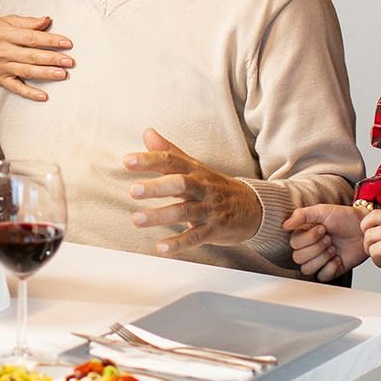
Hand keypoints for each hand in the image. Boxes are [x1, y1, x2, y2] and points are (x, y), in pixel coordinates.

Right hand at [0, 14, 73, 101]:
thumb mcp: (6, 21)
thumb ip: (28, 22)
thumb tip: (48, 20)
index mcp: (6, 34)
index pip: (32, 38)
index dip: (51, 40)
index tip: (67, 43)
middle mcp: (4, 52)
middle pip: (32, 56)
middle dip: (52, 59)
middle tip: (70, 61)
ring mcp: (2, 67)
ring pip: (27, 71)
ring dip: (46, 74)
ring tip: (62, 74)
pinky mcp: (0, 79)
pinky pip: (16, 88)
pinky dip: (29, 93)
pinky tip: (43, 96)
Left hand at [124, 129, 262, 251]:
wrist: (254, 207)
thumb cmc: (215, 186)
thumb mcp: (194, 167)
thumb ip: (169, 152)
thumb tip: (147, 132)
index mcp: (195, 171)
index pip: (171, 161)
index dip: (149, 160)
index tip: (127, 161)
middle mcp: (202, 188)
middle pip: (179, 184)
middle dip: (156, 187)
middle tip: (132, 190)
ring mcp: (209, 209)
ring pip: (184, 212)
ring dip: (160, 216)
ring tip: (136, 219)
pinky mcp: (214, 230)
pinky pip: (195, 237)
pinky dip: (178, 244)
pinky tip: (160, 248)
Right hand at [283, 204, 366, 281]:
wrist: (364, 229)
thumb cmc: (345, 218)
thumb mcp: (322, 211)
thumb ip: (301, 215)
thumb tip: (284, 225)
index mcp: (303, 235)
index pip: (294, 244)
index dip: (309, 238)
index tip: (323, 228)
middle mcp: (308, 249)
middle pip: (298, 258)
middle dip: (317, 247)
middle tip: (330, 238)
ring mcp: (319, 261)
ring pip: (307, 269)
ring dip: (322, 258)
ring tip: (334, 248)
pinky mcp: (330, 271)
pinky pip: (321, 277)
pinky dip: (330, 268)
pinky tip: (338, 258)